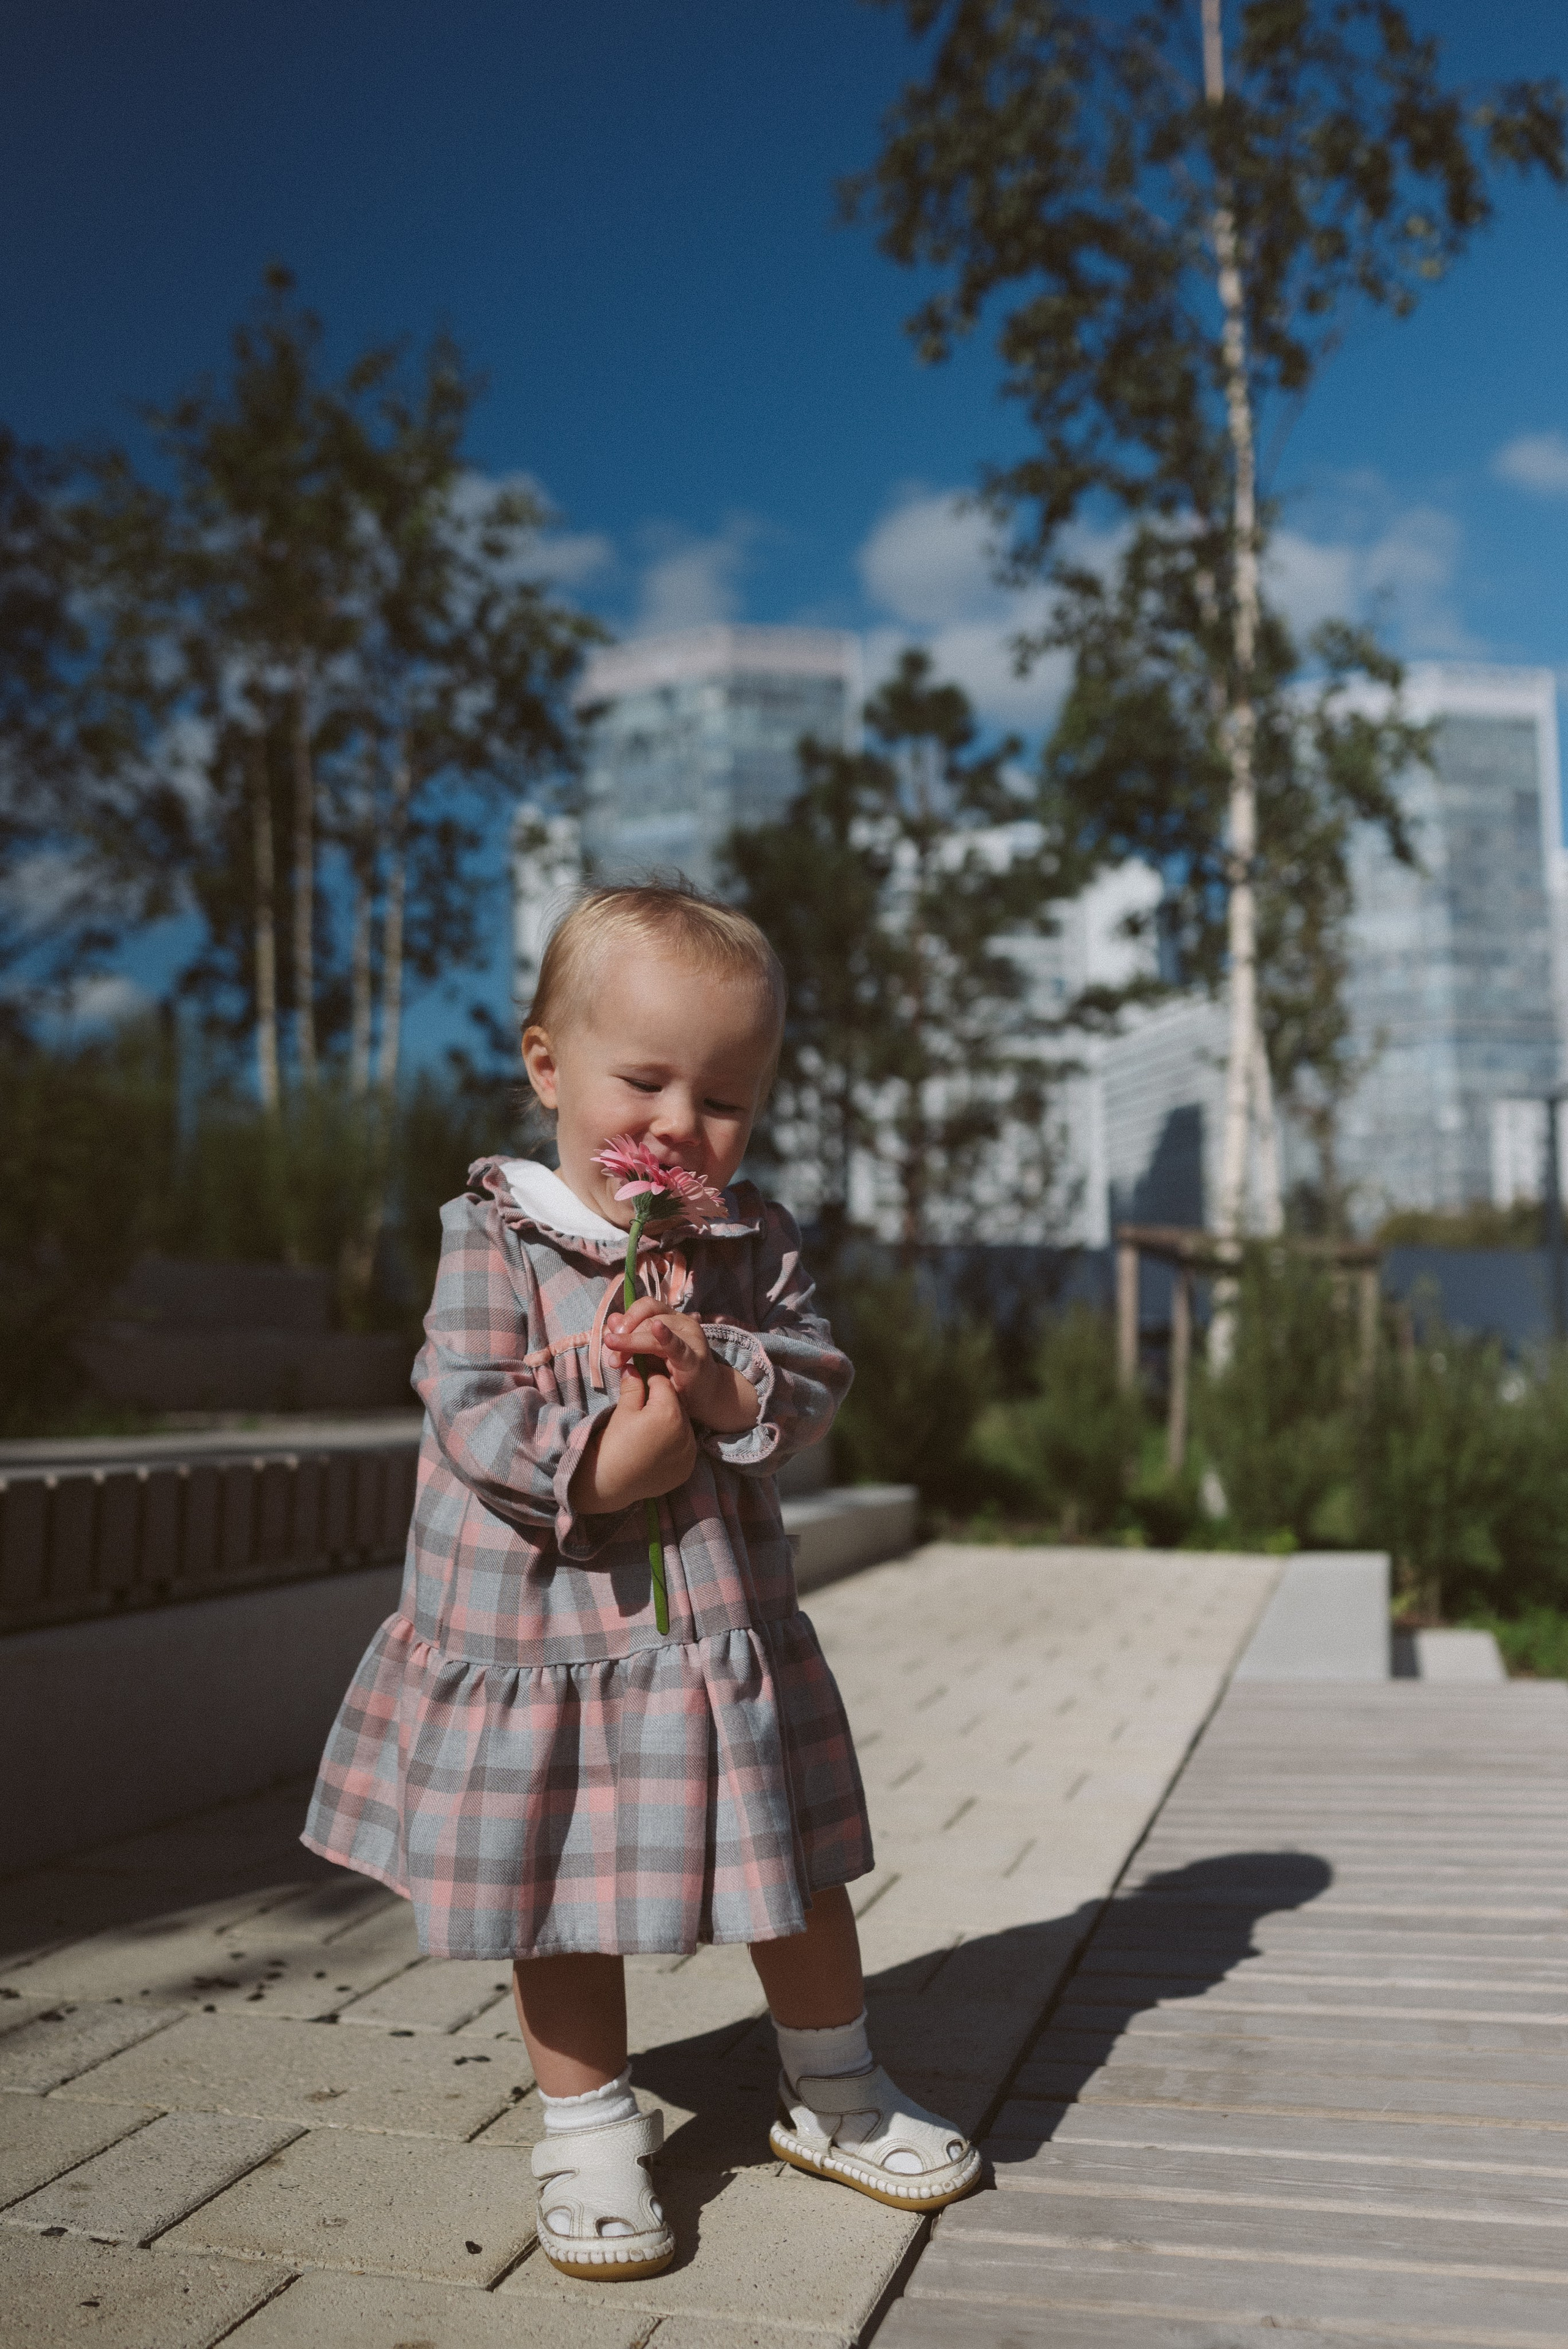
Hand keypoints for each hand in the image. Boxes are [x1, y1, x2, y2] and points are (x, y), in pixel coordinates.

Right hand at [570, 1364, 696, 1513]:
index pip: (663, 1384)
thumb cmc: (613, 1444)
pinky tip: (658, 1444)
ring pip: (683, 1425)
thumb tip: (634, 1367)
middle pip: (676, 1404)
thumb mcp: (623, 1410)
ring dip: (671, 1421)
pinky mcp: (688, 1468)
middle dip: (663, 1400)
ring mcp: (689, 1453)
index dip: (649, 1379)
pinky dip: (675, 1442)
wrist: (610, 1483)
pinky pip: (685, 1446)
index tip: (640, 1381)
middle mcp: (686, 1431)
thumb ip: (633, 1386)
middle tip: (644, 1405)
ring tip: (651, 1426)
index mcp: (669, 1412)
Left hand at [602, 1298, 760, 1435]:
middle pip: (648, 1317)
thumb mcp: (649, 1353)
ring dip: (632, 1342)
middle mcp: (682, 1322)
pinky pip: (677, 1344)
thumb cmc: (675, 1374)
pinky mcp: (694, 1357)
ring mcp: (690, 1337)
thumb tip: (612, 1320)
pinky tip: (657, 1329)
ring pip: (656, 1329)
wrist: (705, 1396)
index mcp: (671, 1318)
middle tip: (611, 1357)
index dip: (627, 1317)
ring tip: (617, 1360)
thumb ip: (632, 1336)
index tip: (609, 1336)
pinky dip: (665, 1336)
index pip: (645, 1307)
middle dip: (625, 1335)